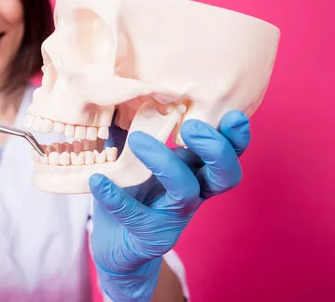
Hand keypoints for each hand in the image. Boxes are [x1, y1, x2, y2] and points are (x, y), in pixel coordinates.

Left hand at [90, 111, 250, 300]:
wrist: (116, 244)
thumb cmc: (129, 192)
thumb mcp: (132, 156)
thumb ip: (132, 127)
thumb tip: (121, 90)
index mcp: (193, 169)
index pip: (227, 152)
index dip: (236, 137)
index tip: (232, 114)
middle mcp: (192, 192)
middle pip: (224, 175)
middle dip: (216, 149)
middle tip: (190, 127)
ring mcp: (174, 216)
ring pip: (186, 191)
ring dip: (165, 162)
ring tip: (137, 140)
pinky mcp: (151, 235)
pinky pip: (137, 216)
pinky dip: (116, 197)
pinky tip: (97, 181)